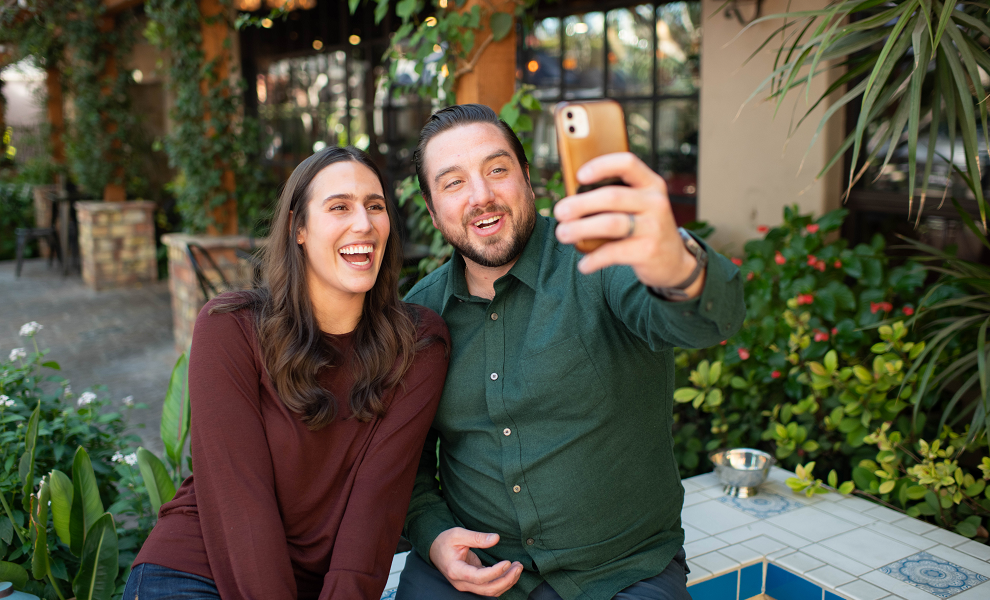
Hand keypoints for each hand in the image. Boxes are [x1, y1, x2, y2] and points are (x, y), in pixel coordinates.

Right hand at [429, 527, 523, 596]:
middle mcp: (461, 582)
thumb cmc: (445, 541)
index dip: (494, 572)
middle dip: (506, 580)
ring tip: (517, 568)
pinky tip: (511, 571)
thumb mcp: (458, 534)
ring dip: (507, 582)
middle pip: (487, 589)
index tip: (507, 562)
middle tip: (518, 566)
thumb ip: (477, 537)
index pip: (478, 578)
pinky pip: (489, 587)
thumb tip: (496, 538)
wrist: (435, 550)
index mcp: (456, 570)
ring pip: (490, 592)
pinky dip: (502, 582)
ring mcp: (467, 585)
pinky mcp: (472, 583)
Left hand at [553, 152, 703, 297]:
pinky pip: (614, 252)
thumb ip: (614, 199)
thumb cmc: (644, 229)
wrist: (674, 262)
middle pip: (611, 196)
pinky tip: (583, 264)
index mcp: (651, 184)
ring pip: (610, 224)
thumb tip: (570, 201)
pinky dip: (594, 259)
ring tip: (562, 233)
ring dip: (581, 228)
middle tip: (559, 212)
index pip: (627, 164)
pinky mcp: (649, 251)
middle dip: (580, 204)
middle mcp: (655, 202)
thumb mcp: (638, 207)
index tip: (579, 176)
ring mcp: (654, 227)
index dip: (601, 166)